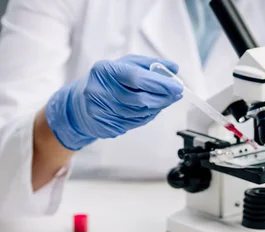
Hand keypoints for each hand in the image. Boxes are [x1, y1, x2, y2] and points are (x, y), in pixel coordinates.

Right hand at [46, 54, 182, 150]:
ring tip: (162, 101)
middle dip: (163, 98)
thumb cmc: (105, 81)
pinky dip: (146, 117)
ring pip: (140, 113)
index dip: (160, 84)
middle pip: (141, 99)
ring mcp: (101, 110)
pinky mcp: (105, 125)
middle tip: (176, 95)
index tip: (177, 86)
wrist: (78, 105)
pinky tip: (148, 110)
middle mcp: (100, 90)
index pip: (137, 77)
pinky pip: (135, 123)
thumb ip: (149, 65)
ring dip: (157, 108)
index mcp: (105, 70)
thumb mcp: (123, 65)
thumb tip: (173, 69)